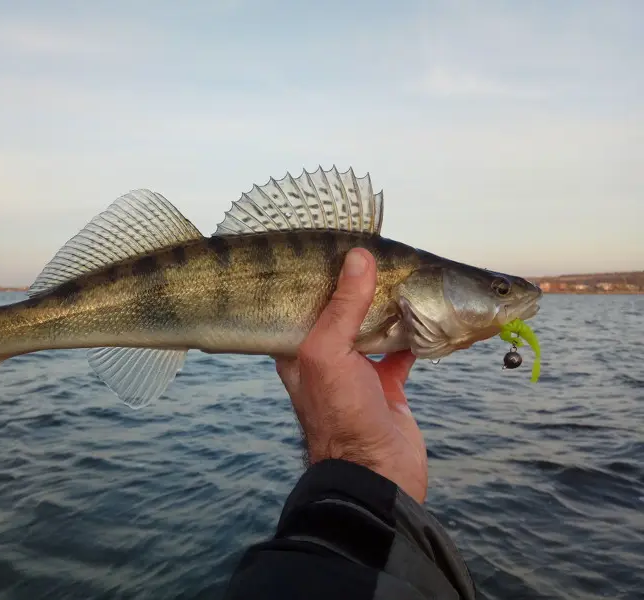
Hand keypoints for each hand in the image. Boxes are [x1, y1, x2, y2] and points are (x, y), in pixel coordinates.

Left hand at [275, 248, 427, 502]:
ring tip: (411, 276)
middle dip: (365, 284)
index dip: (324, 272)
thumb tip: (359, 256)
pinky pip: (402, 349)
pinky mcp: (385, 383)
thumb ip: (343, 306)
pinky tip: (429, 314)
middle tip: (387, 254)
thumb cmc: (339, 416)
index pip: (308, 298)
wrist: (376, 474)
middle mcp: (324, 354)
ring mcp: (356, 370)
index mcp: (298, 346)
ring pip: (374, 325)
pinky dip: (416, 334)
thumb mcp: (327, 353)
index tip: (346, 242)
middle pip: (345, 308)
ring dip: (393, 306)